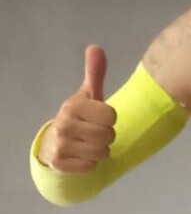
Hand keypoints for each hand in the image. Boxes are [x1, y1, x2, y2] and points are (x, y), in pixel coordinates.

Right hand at [38, 45, 116, 171]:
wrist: (56, 144)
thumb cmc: (80, 118)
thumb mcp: (88, 96)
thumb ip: (94, 74)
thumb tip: (96, 47)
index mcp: (72, 106)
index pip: (111, 116)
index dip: (109, 119)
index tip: (98, 118)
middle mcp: (63, 124)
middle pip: (108, 135)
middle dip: (107, 137)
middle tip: (94, 133)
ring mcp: (60, 144)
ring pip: (102, 152)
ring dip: (100, 151)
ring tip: (88, 144)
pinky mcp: (59, 163)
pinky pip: (91, 166)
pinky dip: (90, 164)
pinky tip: (80, 156)